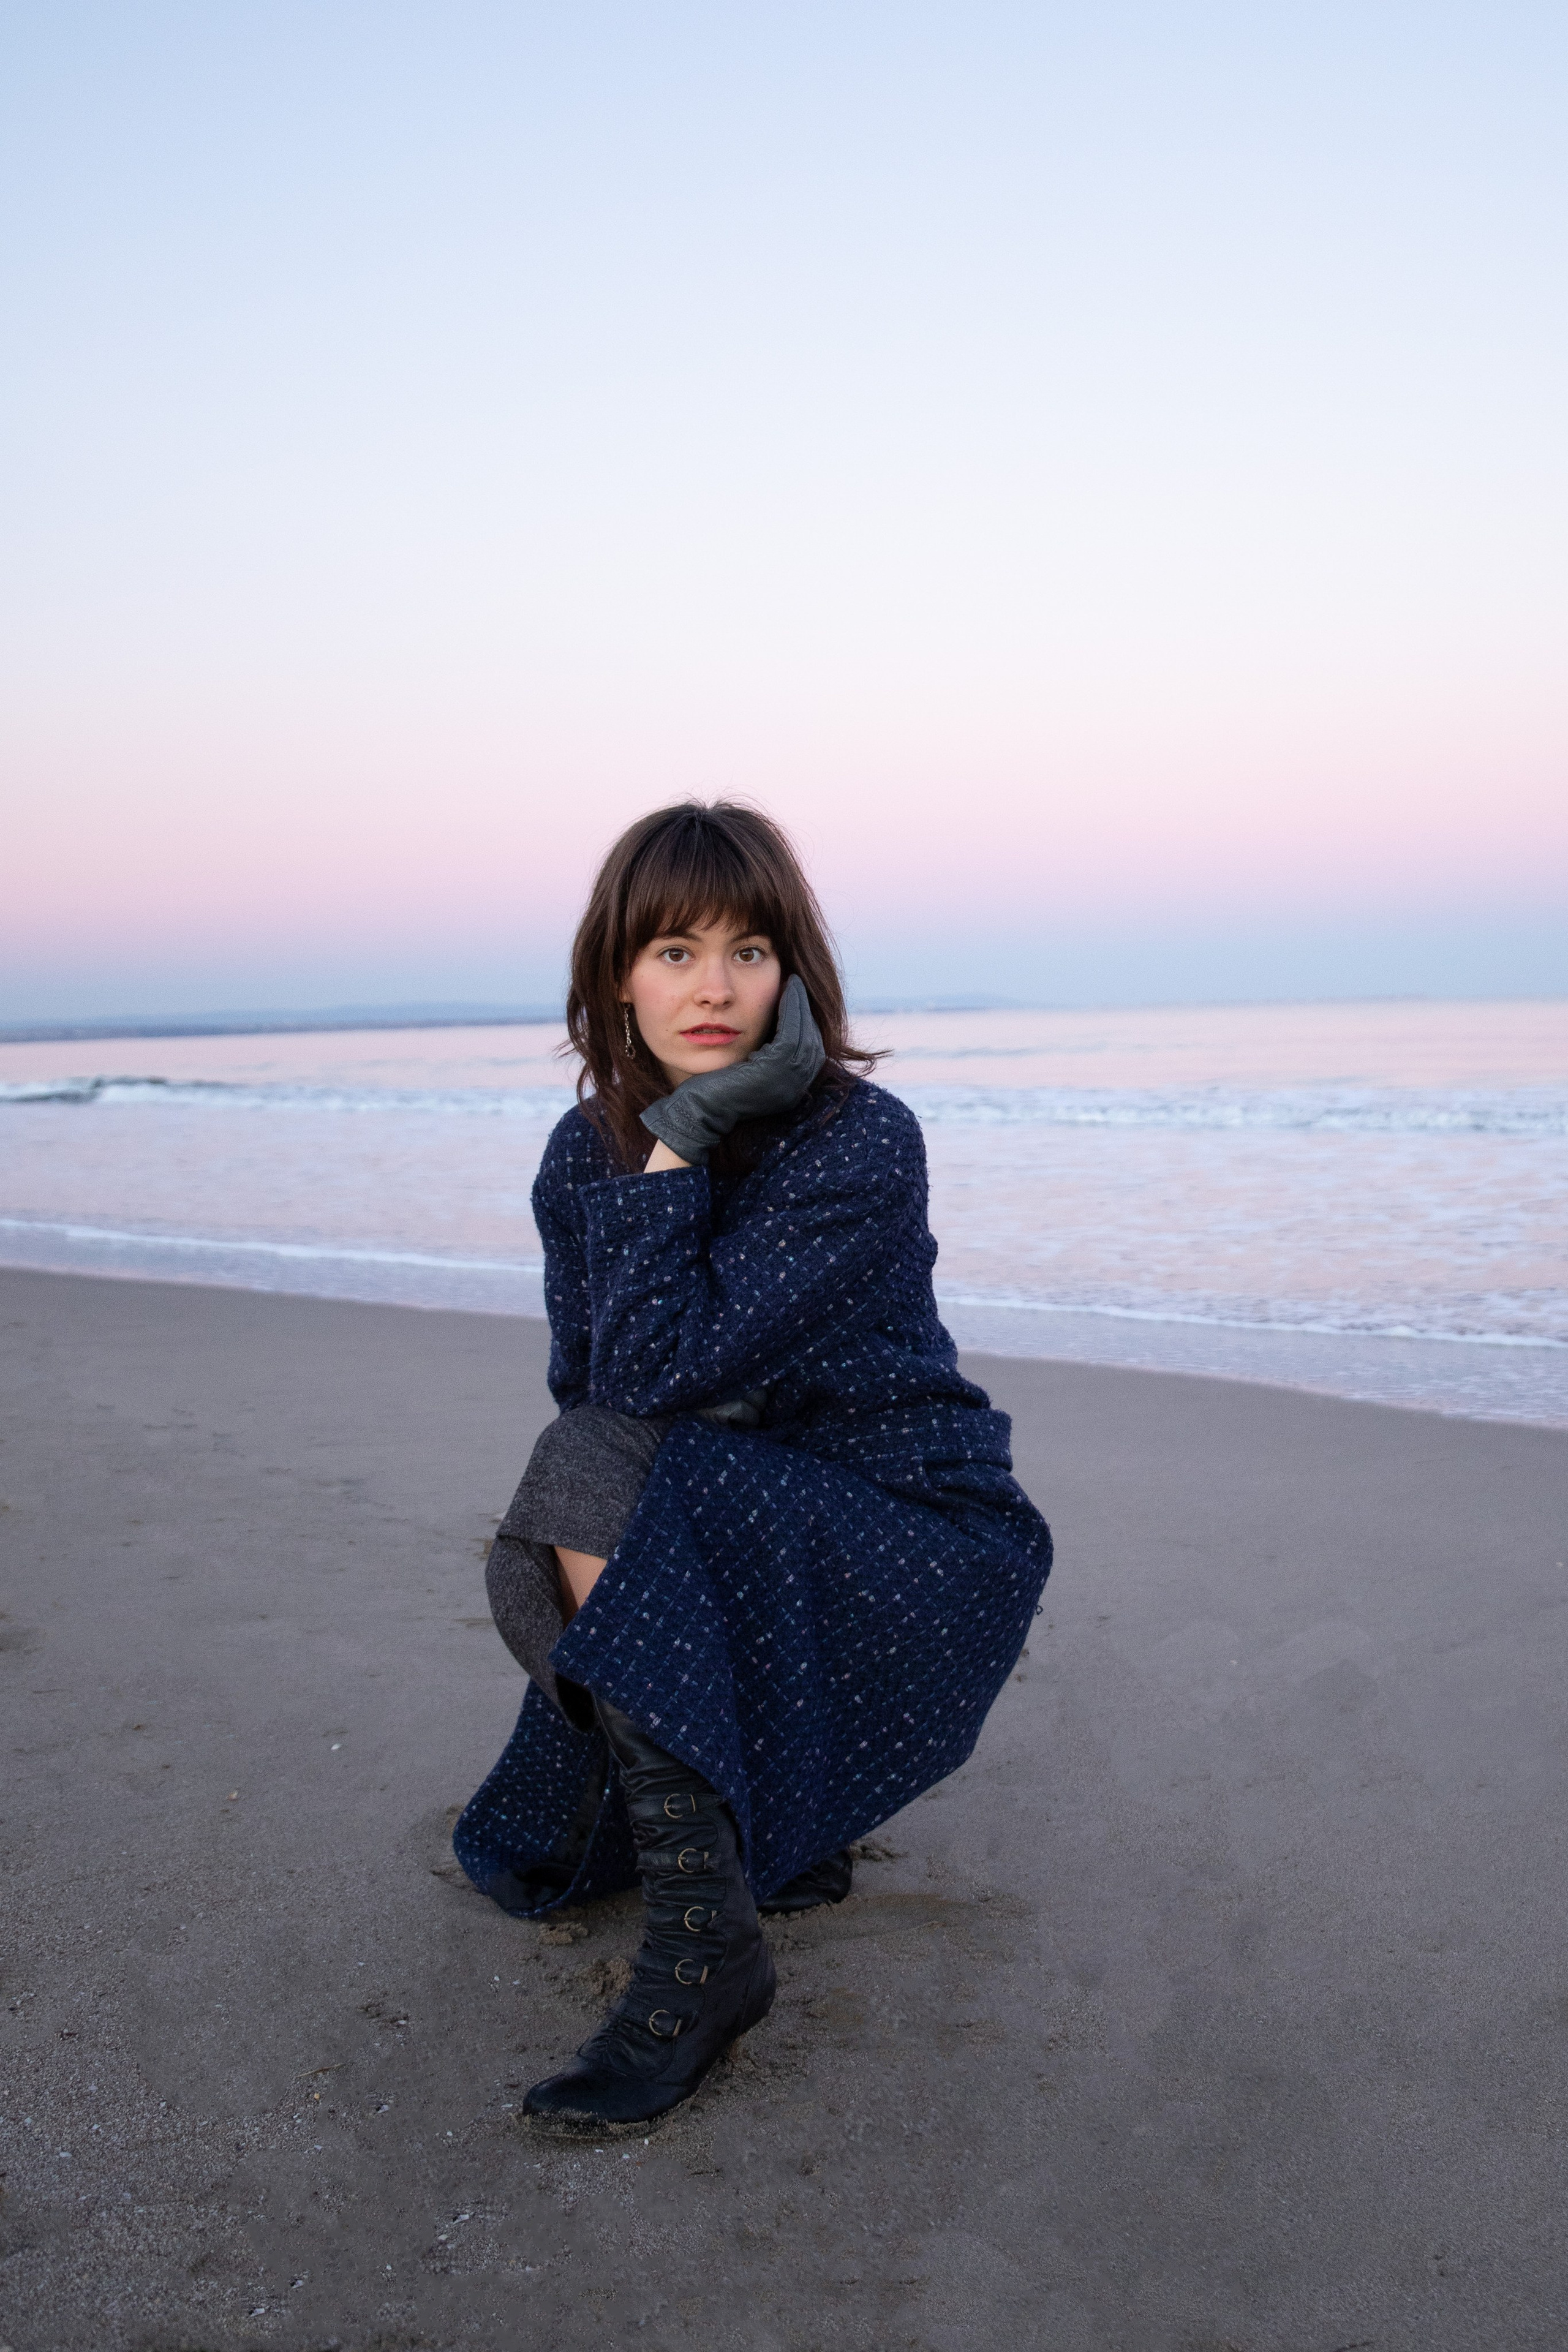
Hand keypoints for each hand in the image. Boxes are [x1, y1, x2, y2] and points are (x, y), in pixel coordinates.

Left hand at [639, 975, 825, 1165]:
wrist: (697, 1111)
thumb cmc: (714, 1089)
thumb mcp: (747, 1071)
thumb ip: (763, 1056)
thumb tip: (768, 1033)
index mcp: (791, 1088)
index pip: (808, 1048)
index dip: (804, 1020)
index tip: (795, 996)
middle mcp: (796, 1086)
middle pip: (811, 1039)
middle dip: (805, 1009)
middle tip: (796, 983)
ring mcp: (789, 1080)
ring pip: (804, 1032)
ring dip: (799, 1004)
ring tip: (791, 983)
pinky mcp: (775, 1069)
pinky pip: (790, 1031)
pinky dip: (791, 1009)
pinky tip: (783, 991)